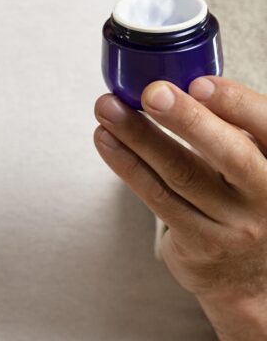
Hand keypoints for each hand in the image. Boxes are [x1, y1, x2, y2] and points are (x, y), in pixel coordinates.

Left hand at [93, 77, 266, 336]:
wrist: (251, 276)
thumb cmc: (245, 196)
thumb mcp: (255, 158)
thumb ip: (232, 126)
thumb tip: (179, 80)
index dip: (236, 104)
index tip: (199, 83)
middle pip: (228, 154)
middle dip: (187, 120)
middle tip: (152, 93)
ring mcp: (235, 225)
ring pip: (180, 174)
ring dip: (138, 136)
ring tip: (108, 108)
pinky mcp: (200, 243)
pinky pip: (157, 197)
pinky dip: (127, 164)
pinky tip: (106, 139)